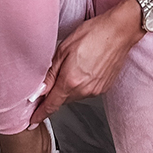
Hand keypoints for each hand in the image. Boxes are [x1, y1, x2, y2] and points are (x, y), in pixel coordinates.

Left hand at [29, 0, 142, 123]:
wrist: (119, 32)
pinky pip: (87, 91)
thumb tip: (39, 90)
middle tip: (55, 74)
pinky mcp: (104, 87)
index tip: (32, 121)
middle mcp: (84, 90)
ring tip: (74, 64)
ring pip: (75, 95)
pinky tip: (85, 67)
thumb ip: (50, 73)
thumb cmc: (92, 34)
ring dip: (69, 86)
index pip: (51, 104)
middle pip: (62, 99)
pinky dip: (82, 84)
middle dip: (55, 92)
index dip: (40, 114)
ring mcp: (96, 90)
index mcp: (70, 81)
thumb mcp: (63, 49)